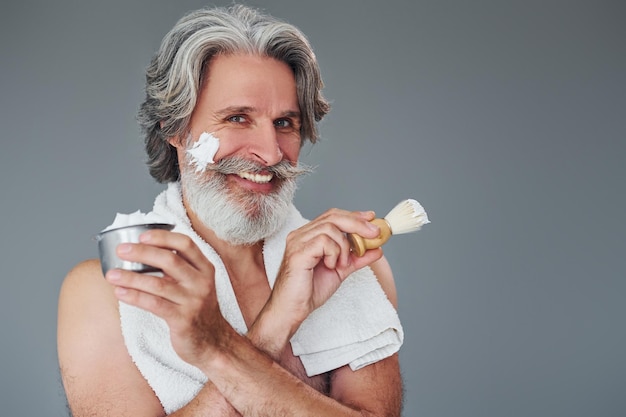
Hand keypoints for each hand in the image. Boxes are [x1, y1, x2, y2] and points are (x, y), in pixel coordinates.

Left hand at [104, 230, 229, 365]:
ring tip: (111, 274)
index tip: (142, 236)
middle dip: (142, 252)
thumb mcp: (197, 284)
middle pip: (170, 260)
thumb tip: (145, 252)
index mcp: (205, 268)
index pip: (185, 244)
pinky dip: (135, 297)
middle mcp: (202, 282)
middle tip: (121, 250)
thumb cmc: (199, 310)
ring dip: (131, 277)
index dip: (163, 237)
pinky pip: (154, 304)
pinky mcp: (182, 320)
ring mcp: (193, 301)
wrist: (214, 342)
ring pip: (158, 284)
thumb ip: (179, 269)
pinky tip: (120, 293)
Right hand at [268, 209, 383, 332]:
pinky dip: (334, 253)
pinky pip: (324, 242)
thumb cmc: (310, 290)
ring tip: (341, 264)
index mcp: (309, 235)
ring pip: (330, 228)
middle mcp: (301, 234)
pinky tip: (330, 266)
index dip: (354, 215)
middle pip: (333, 216)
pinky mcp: (298, 252)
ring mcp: (297, 241)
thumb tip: (377, 248)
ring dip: (344, 246)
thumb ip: (356, 258)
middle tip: (374, 233)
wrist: (293, 310)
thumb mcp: (340, 270)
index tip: (371, 218)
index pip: (333, 216)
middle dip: (357, 223)